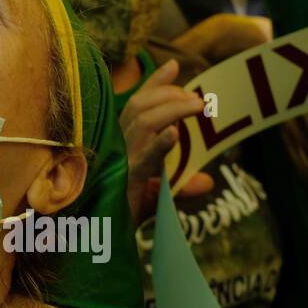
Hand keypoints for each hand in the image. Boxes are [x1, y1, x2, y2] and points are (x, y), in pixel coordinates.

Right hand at [119, 59, 214, 222]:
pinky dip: (160, 145)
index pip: (137, 104)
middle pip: (141, 107)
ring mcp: (121, 161)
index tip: (175, 65)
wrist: (99, 242)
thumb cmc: (122, 215)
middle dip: (169, 94)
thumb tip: (209, 181)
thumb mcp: (155, 195)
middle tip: (198, 99)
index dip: (155, 83)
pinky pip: (144, 159)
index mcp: (120, 143)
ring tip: (197, 106)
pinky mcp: (126, 182)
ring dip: (172, 110)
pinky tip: (176, 134)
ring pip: (143, 123)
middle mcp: (117, 146)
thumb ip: (181, 185)